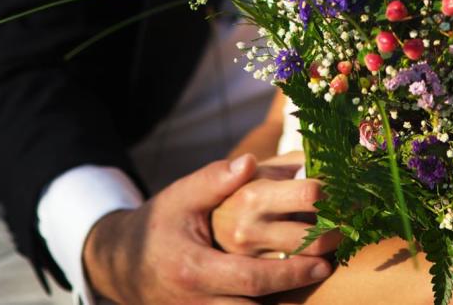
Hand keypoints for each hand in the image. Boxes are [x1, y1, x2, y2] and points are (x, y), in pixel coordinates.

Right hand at [83, 154, 332, 303]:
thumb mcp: (181, 196)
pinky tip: (289, 291)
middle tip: (329, 266)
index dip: (289, 273)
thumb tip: (249, 161)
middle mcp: (199, 300)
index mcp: (195, 268)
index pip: (252, 279)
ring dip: (285, 301)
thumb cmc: (158, 223)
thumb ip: (214, 180)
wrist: (123, 263)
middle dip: (296, 288)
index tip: (321, 262)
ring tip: (315, 275)